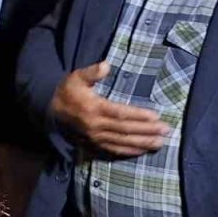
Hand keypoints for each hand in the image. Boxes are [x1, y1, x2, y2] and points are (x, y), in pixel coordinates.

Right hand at [51, 61, 168, 156]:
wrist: (52, 110)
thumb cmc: (69, 91)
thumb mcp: (76, 77)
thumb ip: (91, 72)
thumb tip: (106, 65)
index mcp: (93, 107)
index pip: (120, 113)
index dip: (138, 116)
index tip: (156, 116)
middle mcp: (95, 125)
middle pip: (125, 129)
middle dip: (147, 130)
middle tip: (166, 130)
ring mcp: (95, 136)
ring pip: (122, 142)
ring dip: (142, 143)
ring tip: (160, 142)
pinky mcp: (94, 144)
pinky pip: (114, 150)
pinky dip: (130, 151)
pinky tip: (143, 150)